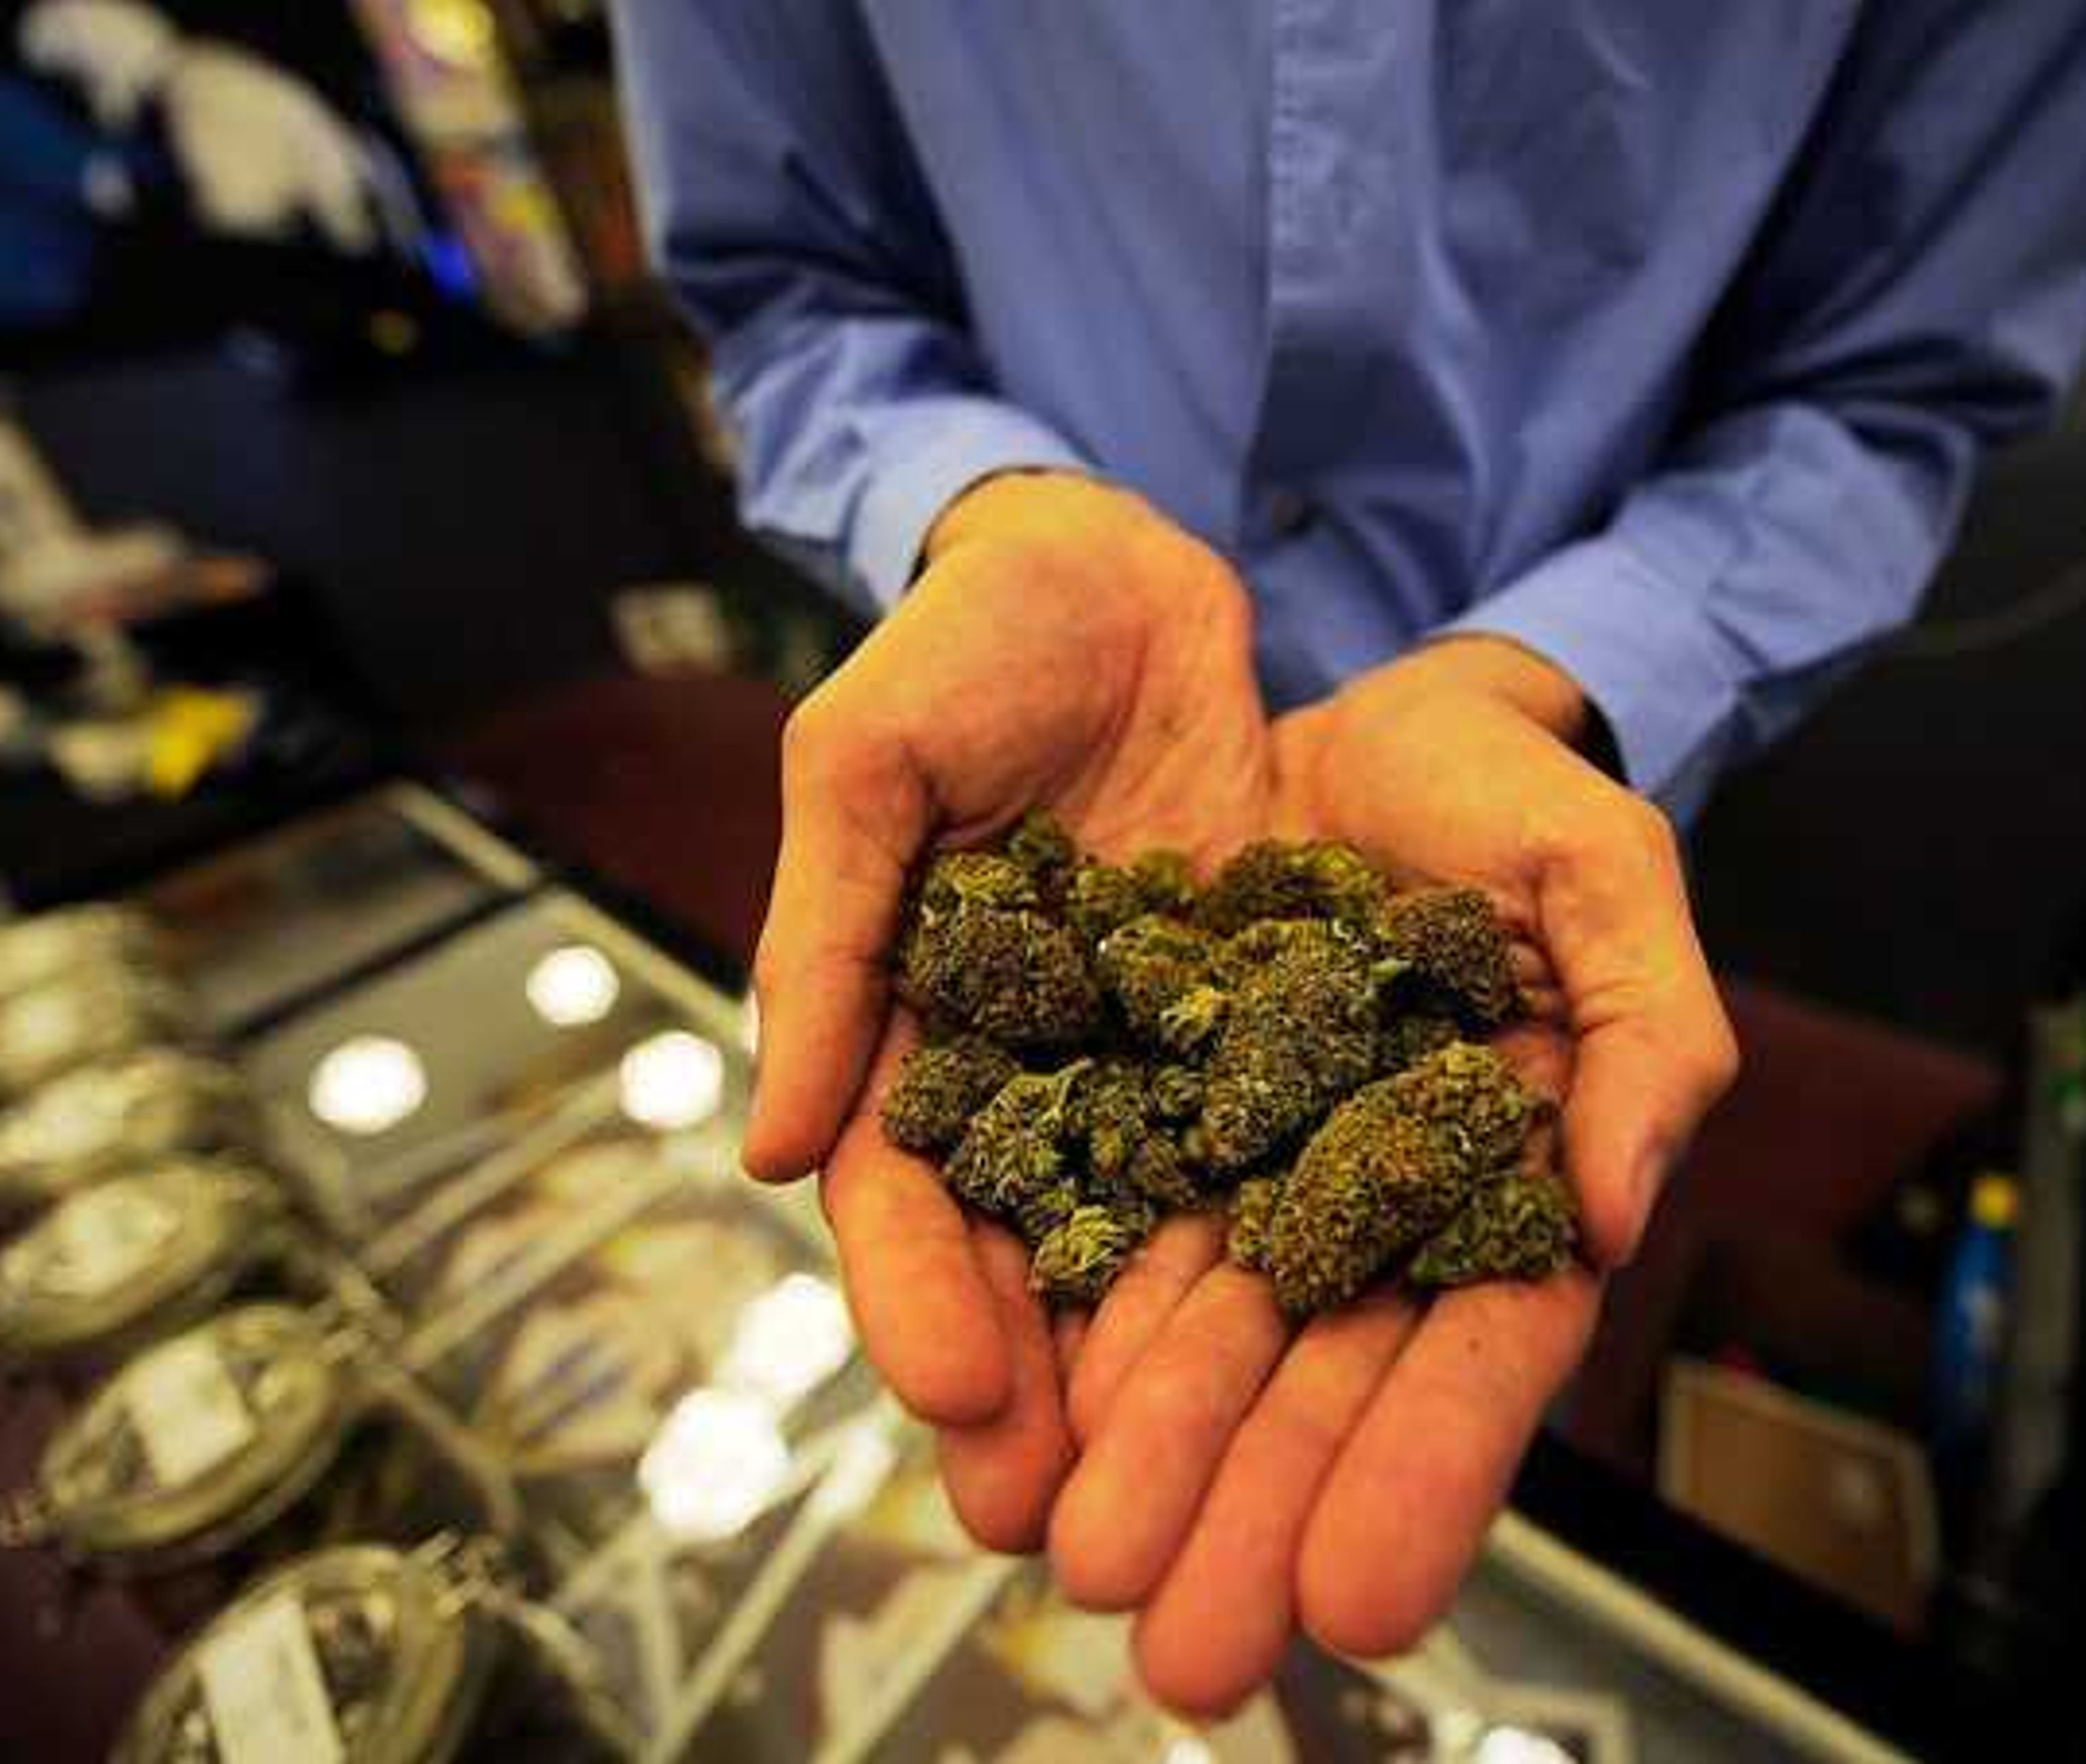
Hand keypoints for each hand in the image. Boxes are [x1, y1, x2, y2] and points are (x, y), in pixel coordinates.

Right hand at [747, 473, 1273, 1507]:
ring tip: (1190, 1476)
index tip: (951, 1388)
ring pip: (1151, 1223)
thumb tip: (764, 1149)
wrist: (1117, 568)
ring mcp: (1145, 1046)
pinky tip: (1321, 1323)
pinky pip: (1271, 1130)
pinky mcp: (1254, 1013)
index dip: (917, 1291)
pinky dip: (1284, 1225)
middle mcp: (1027, 1064)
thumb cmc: (963, 646)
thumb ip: (825, 940)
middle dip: (1038, 1383)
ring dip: (1159, 1355)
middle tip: (1061, 1517)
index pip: (898, 1190)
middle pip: (1029, 1249)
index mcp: (908, 1024)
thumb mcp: (868, 763)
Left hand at [1044, 637, 1737, 1713]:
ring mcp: (1241, 1159)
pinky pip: (1086, 1217)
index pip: (1478, 1352)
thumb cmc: (1507, 795)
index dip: (1425, 1474)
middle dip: (1254, 1515)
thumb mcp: (1604, 877)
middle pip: (1316, 1379)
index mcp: (1496, 1176)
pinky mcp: (1127, 1097)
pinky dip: (1050, 1318)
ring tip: (1078, 1564)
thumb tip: (1617, 1214)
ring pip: (1192, 1330)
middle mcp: (1361, 1200)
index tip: (1360, 1599)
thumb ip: (1648, 1035)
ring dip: (1143, 1457)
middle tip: (1189, 1655)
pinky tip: (1008, 1419)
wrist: (1351, 714)